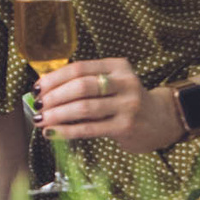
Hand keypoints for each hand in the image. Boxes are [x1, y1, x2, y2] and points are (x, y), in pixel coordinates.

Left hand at [31, 58, 182, 153]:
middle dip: (54, 96)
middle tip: (38, 104)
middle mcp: (125, 82)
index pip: (80, 68)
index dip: (55, 78)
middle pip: (81, 86)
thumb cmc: (127, 101)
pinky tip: (52, 132)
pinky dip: (67, 131)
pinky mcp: (125, 126)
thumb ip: (87, 82)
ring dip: (57, 114)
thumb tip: (46, 90)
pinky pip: (89, 128)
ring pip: (84, 107)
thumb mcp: (113, 83)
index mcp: (117, 66)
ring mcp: (127, 105)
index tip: (37, 87)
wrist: (161, 120)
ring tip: (41, 119)